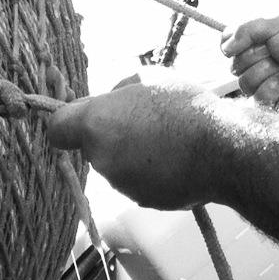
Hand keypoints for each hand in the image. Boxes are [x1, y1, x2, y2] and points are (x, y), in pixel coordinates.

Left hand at [45, 75, 230, 210]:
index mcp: (95, 124)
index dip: (64, 123)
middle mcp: (101, 158)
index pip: (56, 129)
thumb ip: (117, 92)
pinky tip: (174, 158)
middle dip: (110, 135)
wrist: (222, 149)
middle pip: (92, 146)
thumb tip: (111, 102)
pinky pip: (137, 181)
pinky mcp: (141, 200)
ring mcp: (121, 184)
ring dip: (132, 153)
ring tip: (166, 139)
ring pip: (116, 164)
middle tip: (143, 120)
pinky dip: (149, 172)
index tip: (76, 119)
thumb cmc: (185, 106)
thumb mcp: (146, 78)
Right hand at [221, 15, 278, 109]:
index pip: (229, 44)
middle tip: (278, 54)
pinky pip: (256, 98)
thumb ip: (246, 29)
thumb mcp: (278, 25)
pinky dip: (273, 88)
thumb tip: (224, 46)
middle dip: (256, 56)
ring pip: (244, 82)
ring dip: (266, 73)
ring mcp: (264, 84)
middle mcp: (260, 63)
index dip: (232, 44)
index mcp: (261, 42)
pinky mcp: (270, 103)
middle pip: (234, 63)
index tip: (242, 41)